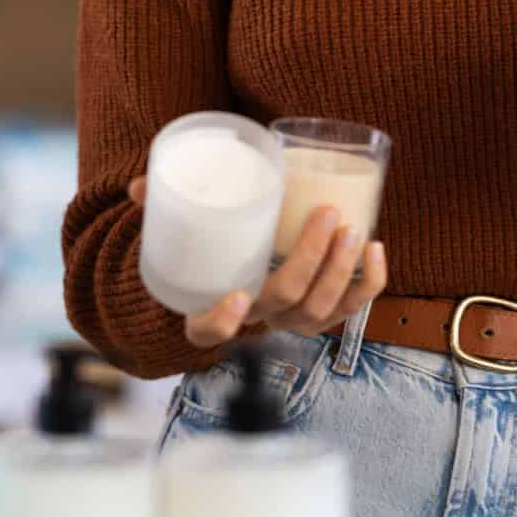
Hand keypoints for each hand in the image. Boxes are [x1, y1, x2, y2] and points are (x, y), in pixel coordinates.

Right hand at [130, 176, 388, 348]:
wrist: (233, 274)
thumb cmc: (207, 252)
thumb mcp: (178, 233)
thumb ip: (160, 209)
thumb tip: (140, 184)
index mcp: (208, 310)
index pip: (207, 332)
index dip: (222, 323)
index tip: (237, 298)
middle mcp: (254, 322)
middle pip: (285, 305)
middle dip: (311, 263)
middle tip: (325, 215)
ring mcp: (289, 319)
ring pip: (320, 312)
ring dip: (343, 272)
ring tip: (352, 229)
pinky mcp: (321, 311)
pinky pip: (352, 310)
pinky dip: (370, 284)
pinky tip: (377, 249)